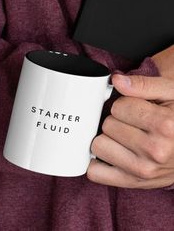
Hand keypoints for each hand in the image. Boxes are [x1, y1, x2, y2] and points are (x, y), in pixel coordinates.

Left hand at [87, 60, 173, 188]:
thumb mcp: (172, 95)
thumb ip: (144, 85)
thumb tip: (116, 81)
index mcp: (165, 125)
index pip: (118, 107)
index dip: (124, 105)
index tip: (134, 110)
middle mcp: (154, 150)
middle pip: (108, 126)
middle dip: (116, 122)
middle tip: (131, 126)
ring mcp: (142, 170)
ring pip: (98, 145)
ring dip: (108, 140)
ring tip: (124, 140)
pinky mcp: (132, 183)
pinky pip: (96, 173)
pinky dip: (97, 163)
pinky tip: (110, 154)